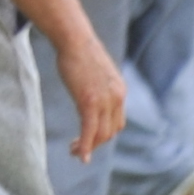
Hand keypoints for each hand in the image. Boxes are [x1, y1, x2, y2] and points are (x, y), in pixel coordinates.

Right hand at [55, 30, 125, 160]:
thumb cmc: (79, 51)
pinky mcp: (89, 101)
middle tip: (78, 148)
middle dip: (96, 143)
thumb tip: (89, 88)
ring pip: (101, 134)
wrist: (75, 39)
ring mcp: (104, 101)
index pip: (117, 122)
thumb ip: (97, 85)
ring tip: (74, 151)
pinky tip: (79, 155)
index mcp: (119, 91)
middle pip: (110, 131)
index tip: (88, 137)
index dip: (104, 134)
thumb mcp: (94, 72)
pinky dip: (86, 145)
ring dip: (89, 147)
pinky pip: (89, 130)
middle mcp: (117, 98)